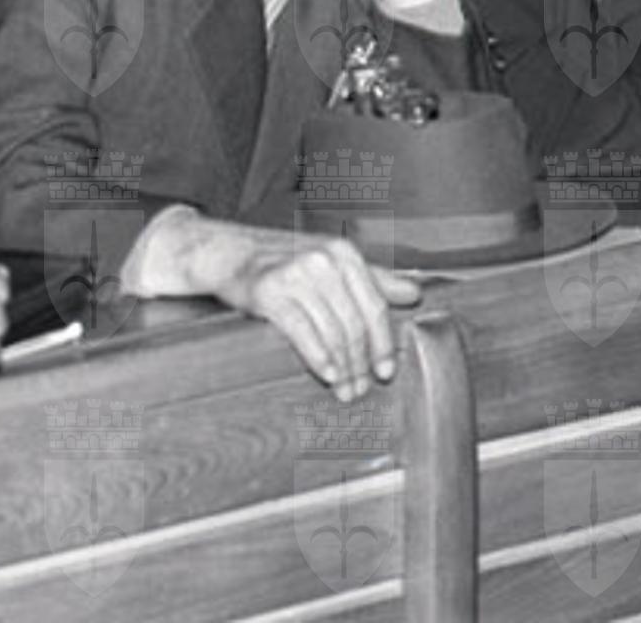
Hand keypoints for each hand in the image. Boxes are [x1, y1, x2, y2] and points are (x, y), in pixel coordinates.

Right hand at [130, 212, 418, 402]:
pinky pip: (303, 332)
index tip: (385, 372)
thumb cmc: (281, 259)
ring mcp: (295, 273)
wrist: (226, 252)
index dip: (383, 344)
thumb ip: (372, 278)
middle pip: (355, 325)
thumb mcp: (330, 262)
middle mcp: (322, 259)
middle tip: (360, 389)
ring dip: (342, 368)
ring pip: (332, 332)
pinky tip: (326, 374)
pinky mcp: (269, 290)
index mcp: (343, 252)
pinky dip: (318, 357)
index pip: (375, 307)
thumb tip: (414, 293)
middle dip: (360, 363)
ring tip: (343, 389)